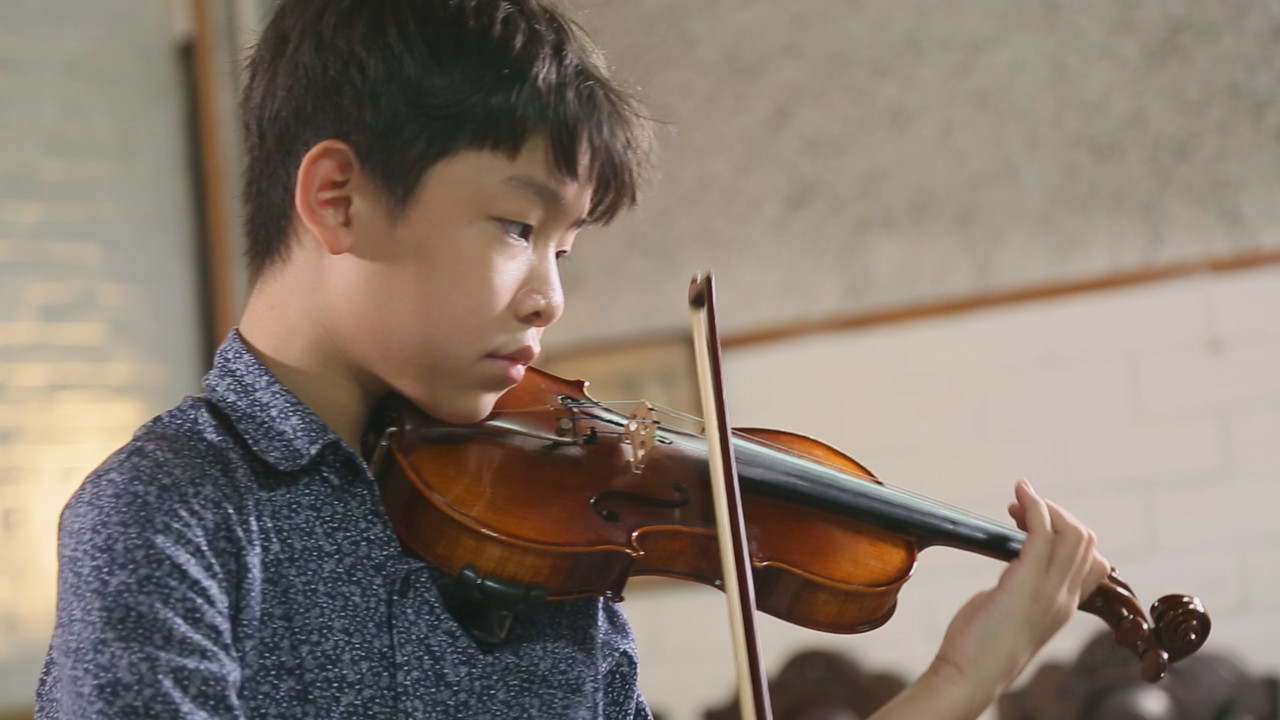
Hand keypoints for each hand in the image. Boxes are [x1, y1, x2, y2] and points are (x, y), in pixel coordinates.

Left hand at [925, 480, 1111, 703]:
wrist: (969, 675)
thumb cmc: (979, 646)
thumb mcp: (1010, 611)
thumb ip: (1020, 587)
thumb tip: (1012, 565)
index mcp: (1064, 606)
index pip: (1092, 561)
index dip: (1066, 532)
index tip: (1028, 522)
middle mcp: (1065, 598)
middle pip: (1086, 541)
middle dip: (1056, 513)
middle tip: (1019, 508)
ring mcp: (1050, 592)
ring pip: (1074, 534)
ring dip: (1046, 507)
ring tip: (1018, 500)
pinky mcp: (1026, 584)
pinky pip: (1042, 534)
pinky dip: (1034, 507)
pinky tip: (1020, 497)